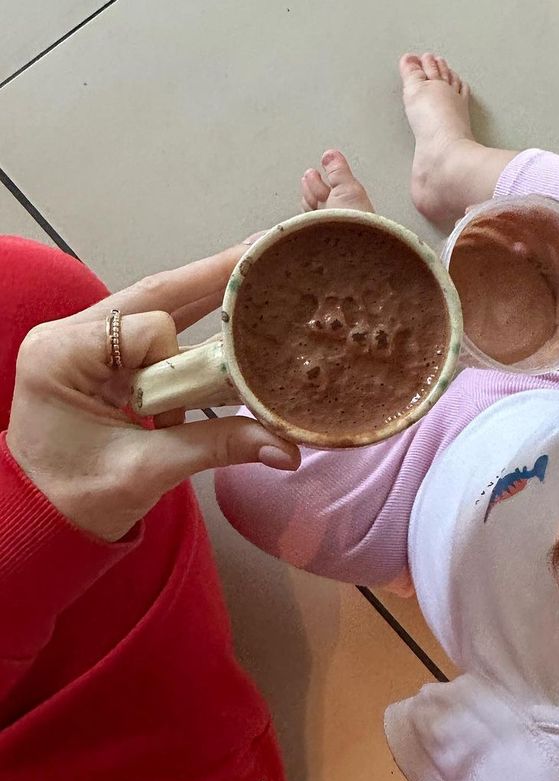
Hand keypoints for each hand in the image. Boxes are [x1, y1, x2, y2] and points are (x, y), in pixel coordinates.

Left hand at [6, 245, 299, 540]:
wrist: (42, 519)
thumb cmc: (75, 498)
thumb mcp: (147, 472)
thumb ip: (216, 447)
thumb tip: (285, 447)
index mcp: (61, 355)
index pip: (145, 330)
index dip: (181, 360)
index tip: (186, 408)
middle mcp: (67, 335)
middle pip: (153, 295)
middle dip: (211, 278)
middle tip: (261, 252)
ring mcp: (83, 343)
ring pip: (155, 308)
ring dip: (204, 301)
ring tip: (250, 280)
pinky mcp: (98, 359)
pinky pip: (151, 334)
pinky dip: (187, 341)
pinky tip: (220, 334)